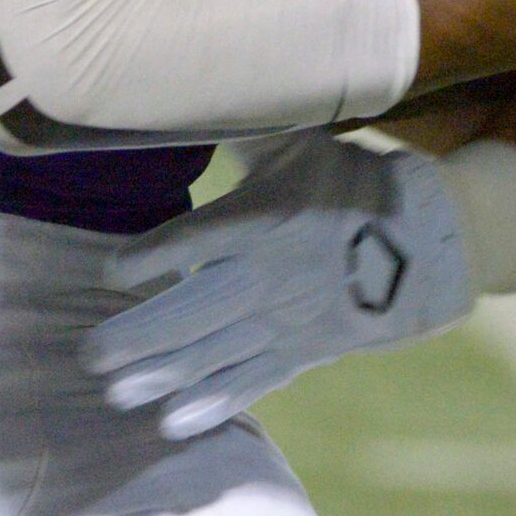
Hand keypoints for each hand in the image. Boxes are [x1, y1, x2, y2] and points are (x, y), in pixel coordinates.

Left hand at [85, 130, 473, 440]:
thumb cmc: (346, 182)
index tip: (111, 269)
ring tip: (115, 392)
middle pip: (197, 310)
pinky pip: (255, 381)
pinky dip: (215, 402)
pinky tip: (173, 421)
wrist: (425, 241)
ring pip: (218, 352)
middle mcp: (271, 275)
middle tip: (90, 354)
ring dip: (164, 375)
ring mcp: (288, 319)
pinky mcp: (305, 350)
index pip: (198, 240)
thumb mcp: (297, 144)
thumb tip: (185, 94)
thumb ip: (242, 134)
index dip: (153, 256)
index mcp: (264, 219)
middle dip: (142, 335)